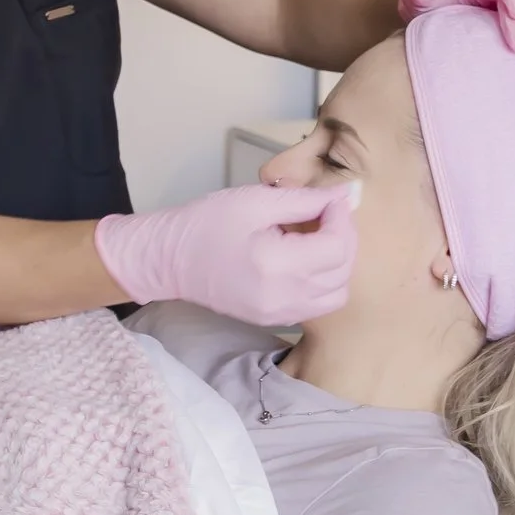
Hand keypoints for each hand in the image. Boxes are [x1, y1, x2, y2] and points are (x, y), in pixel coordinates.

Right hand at [95, 182, 357, 325]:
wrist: (168, 260)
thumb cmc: (204, 223)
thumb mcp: (254, 200)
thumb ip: (304, 200)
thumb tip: (346, 195)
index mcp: (276, 265)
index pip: (338, 246)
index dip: (342, 218)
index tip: (329, 200)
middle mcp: (283, 297)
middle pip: (342, 270)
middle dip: (343, 238)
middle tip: (324, 214)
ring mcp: (280, 314)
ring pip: (337, 292)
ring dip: (337, 263)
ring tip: (316, 238)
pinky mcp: (276, 319)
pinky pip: (319, 304)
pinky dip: (323, 281)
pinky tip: (304, 259)